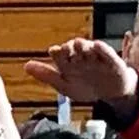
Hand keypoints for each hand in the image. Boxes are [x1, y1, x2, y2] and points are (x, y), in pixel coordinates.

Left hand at [23, 37, 137, 107]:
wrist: (110, 95)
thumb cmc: (86, 88)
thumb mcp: (64, 85)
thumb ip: (46, 75)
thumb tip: (26, 66)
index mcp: (68, 62)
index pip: (60, 54)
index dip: (57, 52)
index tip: (54, 51)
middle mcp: (81, 57)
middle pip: (74, 49)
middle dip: (69, 48)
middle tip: (66, 48)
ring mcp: (96, 58)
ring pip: (88, 48)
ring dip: (83, 46)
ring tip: (78, 44)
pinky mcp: (112, 61)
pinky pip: (107, 53)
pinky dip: (102, 49)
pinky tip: (97, 45)